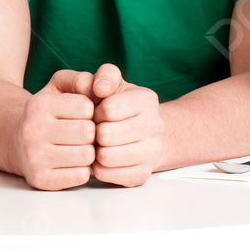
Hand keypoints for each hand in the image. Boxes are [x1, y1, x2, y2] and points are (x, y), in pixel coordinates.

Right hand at [16, 69, 96, 190]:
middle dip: (92, 132)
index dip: (91, 110)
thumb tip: (100, 89)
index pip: (86, 107)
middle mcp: (32, 130)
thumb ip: (81, 79)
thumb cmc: (48, 114)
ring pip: (87, 156)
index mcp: (38, 104)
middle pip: (88, 132)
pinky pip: (81, 176)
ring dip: (89, 152)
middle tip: (85, 133)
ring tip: (80, 146)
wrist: (18, 142)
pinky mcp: (40, 180)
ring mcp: (34, 157)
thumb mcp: (59, 87)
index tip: (83, 114)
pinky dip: (83, 169)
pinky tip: (73, 163)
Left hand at [90, 63, 163, 186]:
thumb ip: (105, 76)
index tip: (99, 112)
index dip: (95, 111)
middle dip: (94, 132)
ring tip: (99, 143)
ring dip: (95, 150)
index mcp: (147, 99)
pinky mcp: (142, 174)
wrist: (141, 132)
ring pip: (106, 157)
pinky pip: (106, 174)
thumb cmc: (119, 105)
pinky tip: (103, 158)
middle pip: (106, 135)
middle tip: (97, 129)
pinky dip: (98, 168)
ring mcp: (152, 152)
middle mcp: (156, 125)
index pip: (109, 109)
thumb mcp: (113, 83)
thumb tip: (100, 87)